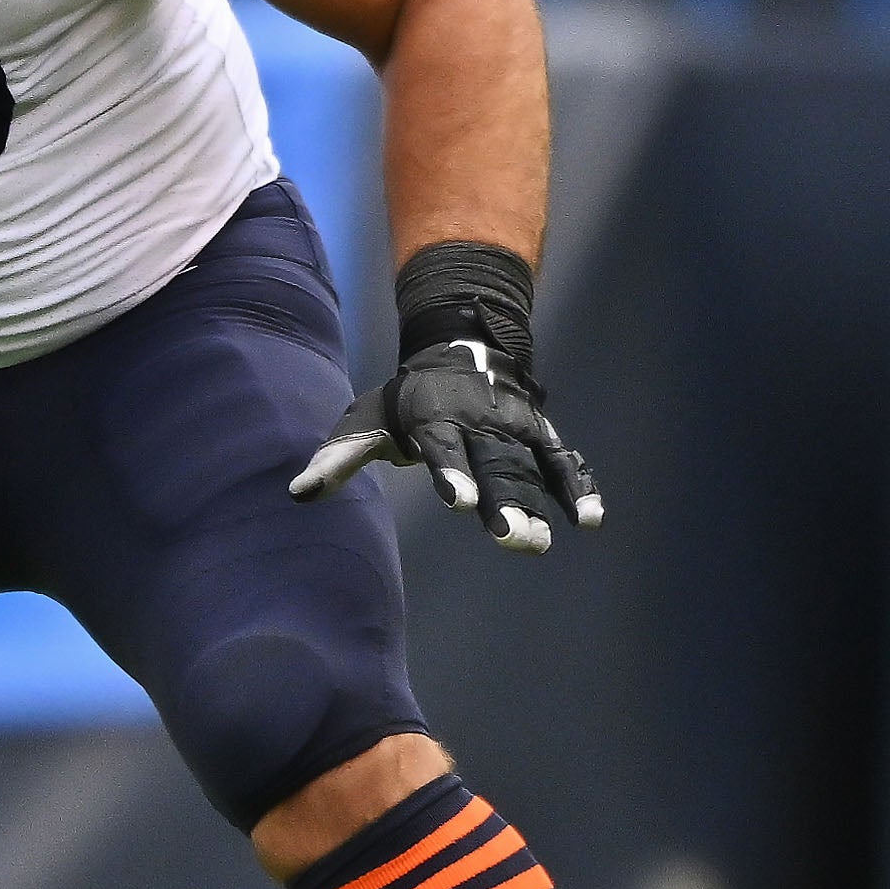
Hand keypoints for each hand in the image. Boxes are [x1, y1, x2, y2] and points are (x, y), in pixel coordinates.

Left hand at [289, 240, 599, 554]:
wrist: (462, 347)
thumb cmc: (404, 399)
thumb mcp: (366, 418)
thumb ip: (338, 458)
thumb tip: (299, 492)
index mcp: (435, 418)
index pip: (444, 449)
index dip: (452, 474)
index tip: (459, 501)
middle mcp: (480, 422)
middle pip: (493, 466)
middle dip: (502, 502)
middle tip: (509, 539)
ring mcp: (515, 428)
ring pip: (531, 469)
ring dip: (540, 505)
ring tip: (541, 542)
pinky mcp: (541, 435)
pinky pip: (564, 462)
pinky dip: (580, 487)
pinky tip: (591, 520)